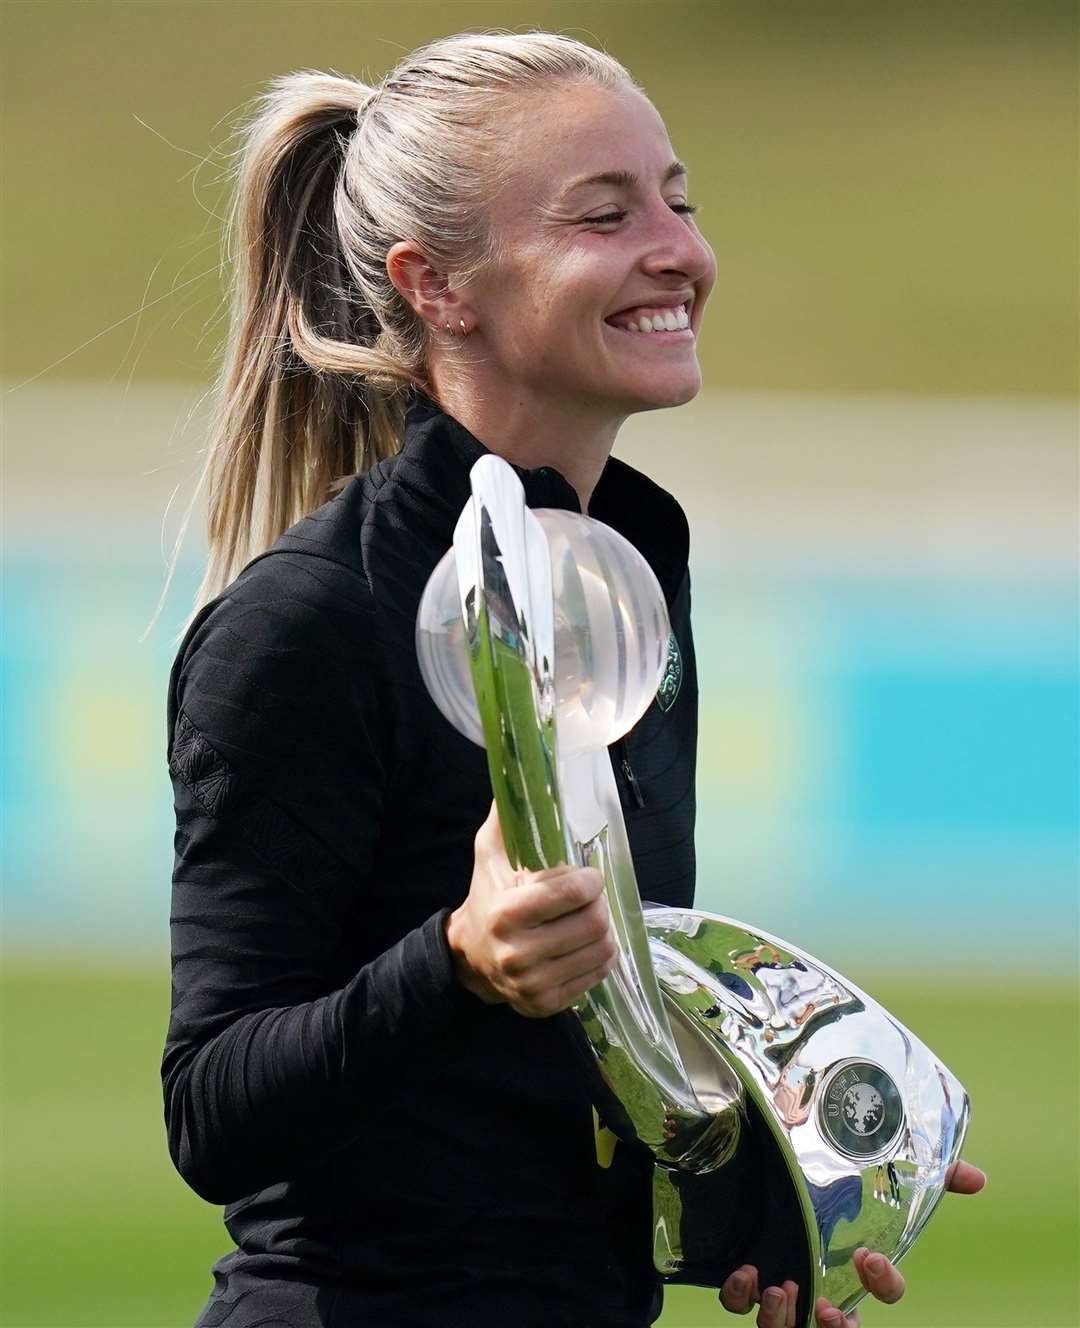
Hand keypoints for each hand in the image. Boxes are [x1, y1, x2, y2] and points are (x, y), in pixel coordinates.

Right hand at [445, 800, 618, 1016]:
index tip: (586, 875)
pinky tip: (582, 944)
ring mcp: (533, 985)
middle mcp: (518, 953)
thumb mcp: (490, 852)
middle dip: (599, 904)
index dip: (589, 879)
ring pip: (603, 950)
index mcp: (506, 912)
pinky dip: (600, 956)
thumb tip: (522, 767)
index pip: (574, 892)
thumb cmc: (488, 895)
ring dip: (603, 929)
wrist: (470, 957)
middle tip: (590, 898)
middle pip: (595, 922)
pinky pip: (598, 975)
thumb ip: (508, 815)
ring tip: (587, 919)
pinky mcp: (546, 1005)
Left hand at [718, 1160, 986, 1324]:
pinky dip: (739, 1297)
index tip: (870, 1258)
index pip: (885, 1293)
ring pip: (781, 1327)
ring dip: (781, 1320)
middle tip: (822, 1305)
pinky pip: (737, 1304)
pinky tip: (746, 1275)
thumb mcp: (872, 1165)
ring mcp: (779, 1275)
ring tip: (778, 1288)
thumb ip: (926, 1172)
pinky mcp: (742, 1269)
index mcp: (854, 1260)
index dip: (883, 1286)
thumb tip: (979, 1178)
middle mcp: (819, 1276)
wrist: (759, 1149)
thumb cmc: (824, 1167)